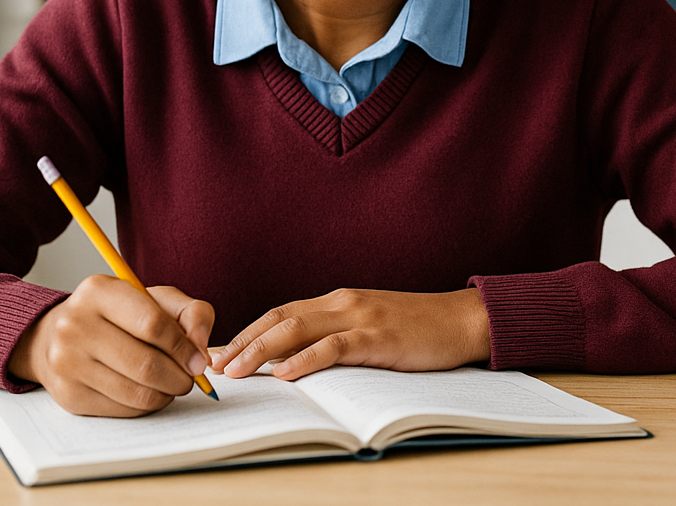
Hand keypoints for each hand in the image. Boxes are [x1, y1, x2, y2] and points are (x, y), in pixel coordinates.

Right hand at [8, 275, 214, 416]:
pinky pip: (122, 409)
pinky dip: (145, 405)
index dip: (184, 348)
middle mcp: (75, 325)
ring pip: (136, 392)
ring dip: (166, 394)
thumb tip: (200, 351)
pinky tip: (148, 391)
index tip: (198, 361)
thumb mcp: (158, 299)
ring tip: (172, 385)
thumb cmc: (120, 315)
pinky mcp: (68, 394)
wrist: (60, 335)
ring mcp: (66, 362)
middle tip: (190, 379)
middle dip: (179, 377)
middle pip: (145, 364)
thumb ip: (192, 313)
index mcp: (99, 291)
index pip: (153, 325)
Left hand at [213, 287, 490, 379]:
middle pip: (279, 318)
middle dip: (242, 342)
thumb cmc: (419, 329)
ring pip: (297, 329)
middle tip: (212, 365)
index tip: (219, 353)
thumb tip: (294, 362)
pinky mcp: (378, 336)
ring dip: (260, 350)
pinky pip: (334, 346)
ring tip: (235, 370)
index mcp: (338, 301)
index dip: (247, 333)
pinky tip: (285, 373)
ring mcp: (360, 317)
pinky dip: (305, 359)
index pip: (280, 314)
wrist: (463, 321)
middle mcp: (343, 303)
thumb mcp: (370, 327)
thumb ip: (337, 336)